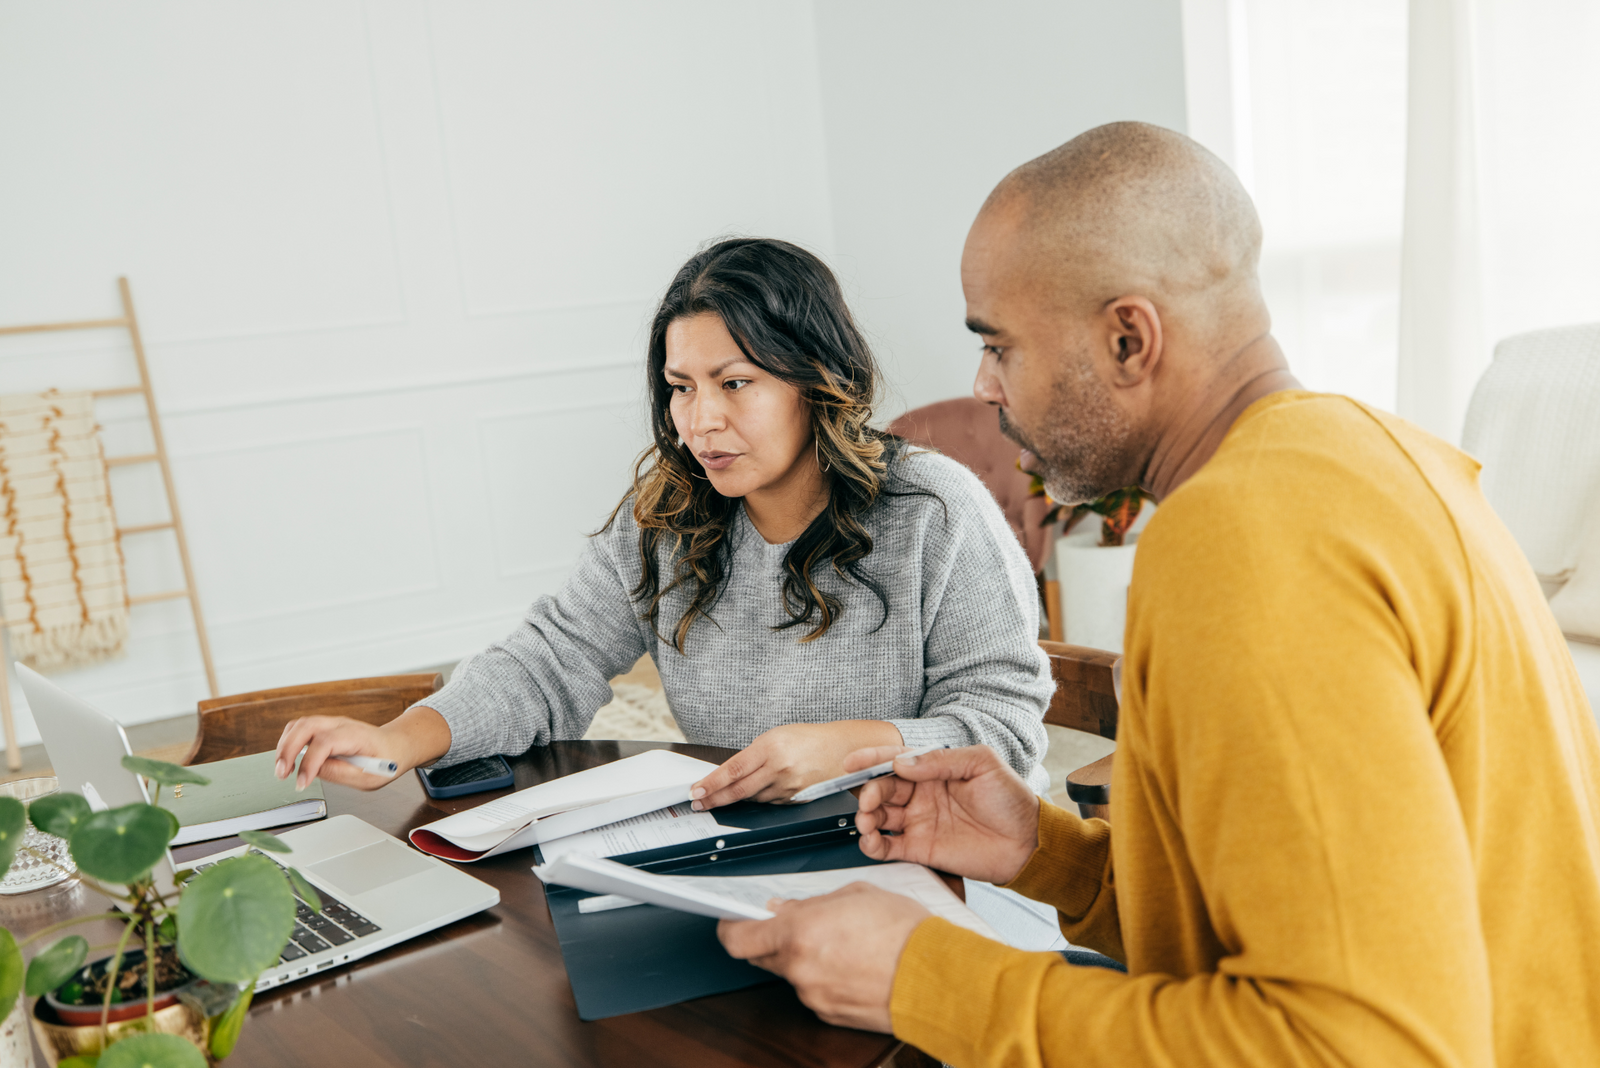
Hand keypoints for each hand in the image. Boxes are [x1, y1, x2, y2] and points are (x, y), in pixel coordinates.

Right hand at [273, 705, 451, 790]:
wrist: (396, 745)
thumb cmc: (387, 760)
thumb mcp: (370, 776)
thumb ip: (342, 773)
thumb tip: (316, 771)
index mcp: (356, 735)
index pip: (325, 742)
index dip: (309, 763)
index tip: (301, 782)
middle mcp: (342, 724)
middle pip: (306, 726)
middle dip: (288, 750)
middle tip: (282, 774)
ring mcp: (332, 723)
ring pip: (299, 724)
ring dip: (285, 745)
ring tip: (282, 769)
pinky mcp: (325, 727)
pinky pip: (301, 728)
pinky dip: (289, 741)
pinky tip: (287, 759)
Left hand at [690, 720, 901, 809]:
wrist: (847, 748)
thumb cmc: (812, 738)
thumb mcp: (779, 736)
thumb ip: (756, 754)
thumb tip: (732, 772)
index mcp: (771, 747)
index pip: (732, 770)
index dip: (711, 784)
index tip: (696, 791)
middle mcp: (779, 768)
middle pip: (739, 790)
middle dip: (715, 798)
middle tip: (698, 803)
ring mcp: (789, 786)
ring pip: (753, 798)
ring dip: (736, 800)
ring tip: (719, 800)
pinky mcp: (797, 799)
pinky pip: (771, 802)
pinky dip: (760, 799)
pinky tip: (755, 795)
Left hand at [717, 883, 928, 1031]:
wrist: (937, 978)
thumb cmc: (904, 932)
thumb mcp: (856, 896)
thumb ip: (813, 903)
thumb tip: (787, 909)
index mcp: (798, 931)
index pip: (737, 937)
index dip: (729, 927)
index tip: (731, 920)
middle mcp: (798, 967)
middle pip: (760, 956)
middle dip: (770, 940)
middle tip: (792, 925)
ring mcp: (813, 995)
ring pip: (791, 973)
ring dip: (803, 958)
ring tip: (838, 942)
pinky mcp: (829, 1015)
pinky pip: (814, 991)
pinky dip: (823, 977)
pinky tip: (850, 963)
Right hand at [854, 744, 1039, 884]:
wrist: (1028, 842)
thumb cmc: (1011, 800)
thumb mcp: (982, 764)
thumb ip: (941, 760)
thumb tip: (903, 762)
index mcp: (935, 771)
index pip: (896, 761)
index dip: (872, 760)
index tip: (852, 762)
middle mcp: (922, 795)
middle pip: (882, 789)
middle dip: (868, 791)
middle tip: (867, 799)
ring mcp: (920, 822)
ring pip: (880, 816)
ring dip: (866, 816)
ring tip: (867, 819)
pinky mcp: (921, 849)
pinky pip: (888, 846)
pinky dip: (872, 844)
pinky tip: (870, 840)